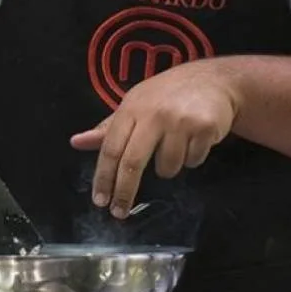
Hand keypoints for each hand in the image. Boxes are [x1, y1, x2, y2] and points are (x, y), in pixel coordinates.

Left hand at [70, 62, 239, 217]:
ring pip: (167, 168)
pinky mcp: (204, 127)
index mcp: (132, 108)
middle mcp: (154, 114)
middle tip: (119, 212)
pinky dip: (192, 158)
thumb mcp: (135, 104)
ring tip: (176, 145)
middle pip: (132, 162)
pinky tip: (194, 140)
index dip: (104, 177)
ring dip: (169, 167)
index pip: (111, 148)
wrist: (214, 79)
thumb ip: (108, 128)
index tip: (99, 201)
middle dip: (124, 192)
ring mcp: (180, 120)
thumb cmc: (168, 95)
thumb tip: (76, 142)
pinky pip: (193, 161)